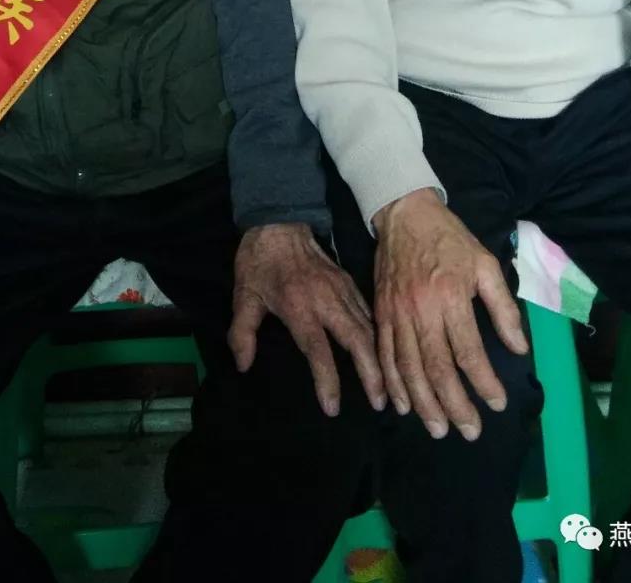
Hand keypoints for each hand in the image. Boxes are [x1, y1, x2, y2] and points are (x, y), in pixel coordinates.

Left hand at [228, 222, 385, 416]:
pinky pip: (368, 311)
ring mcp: (341, 289)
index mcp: (299, 306)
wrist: (279, 222)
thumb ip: (242, 333)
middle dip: (371, 372)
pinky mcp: (349, 281)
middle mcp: (326, 300)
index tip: (333, 408)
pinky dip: (378, 334)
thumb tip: (244, 366)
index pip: (318, 350)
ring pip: (368, 326)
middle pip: (357, 339)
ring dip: (379, 356)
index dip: (328, 381)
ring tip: (388, 385)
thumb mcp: (243, 296)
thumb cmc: (259, 263)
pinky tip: (383, 351)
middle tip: (380, 403)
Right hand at [372, 188, 527, 440]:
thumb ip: (503, 308)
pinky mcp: (381, 313)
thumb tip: (519, 348)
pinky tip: (401, 405)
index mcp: (450, 297)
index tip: (498, 403)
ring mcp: (396, 314)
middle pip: (437, 368)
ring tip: (439, 429)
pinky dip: (392, 383)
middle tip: (469, 431)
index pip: (468, 352)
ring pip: (408, 368)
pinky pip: (384, 355)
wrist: (404, 214)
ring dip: (423, 403)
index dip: (484, 383)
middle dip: (454, 405)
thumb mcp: (486, 264)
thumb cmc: (450, 240)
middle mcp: (421, 310)